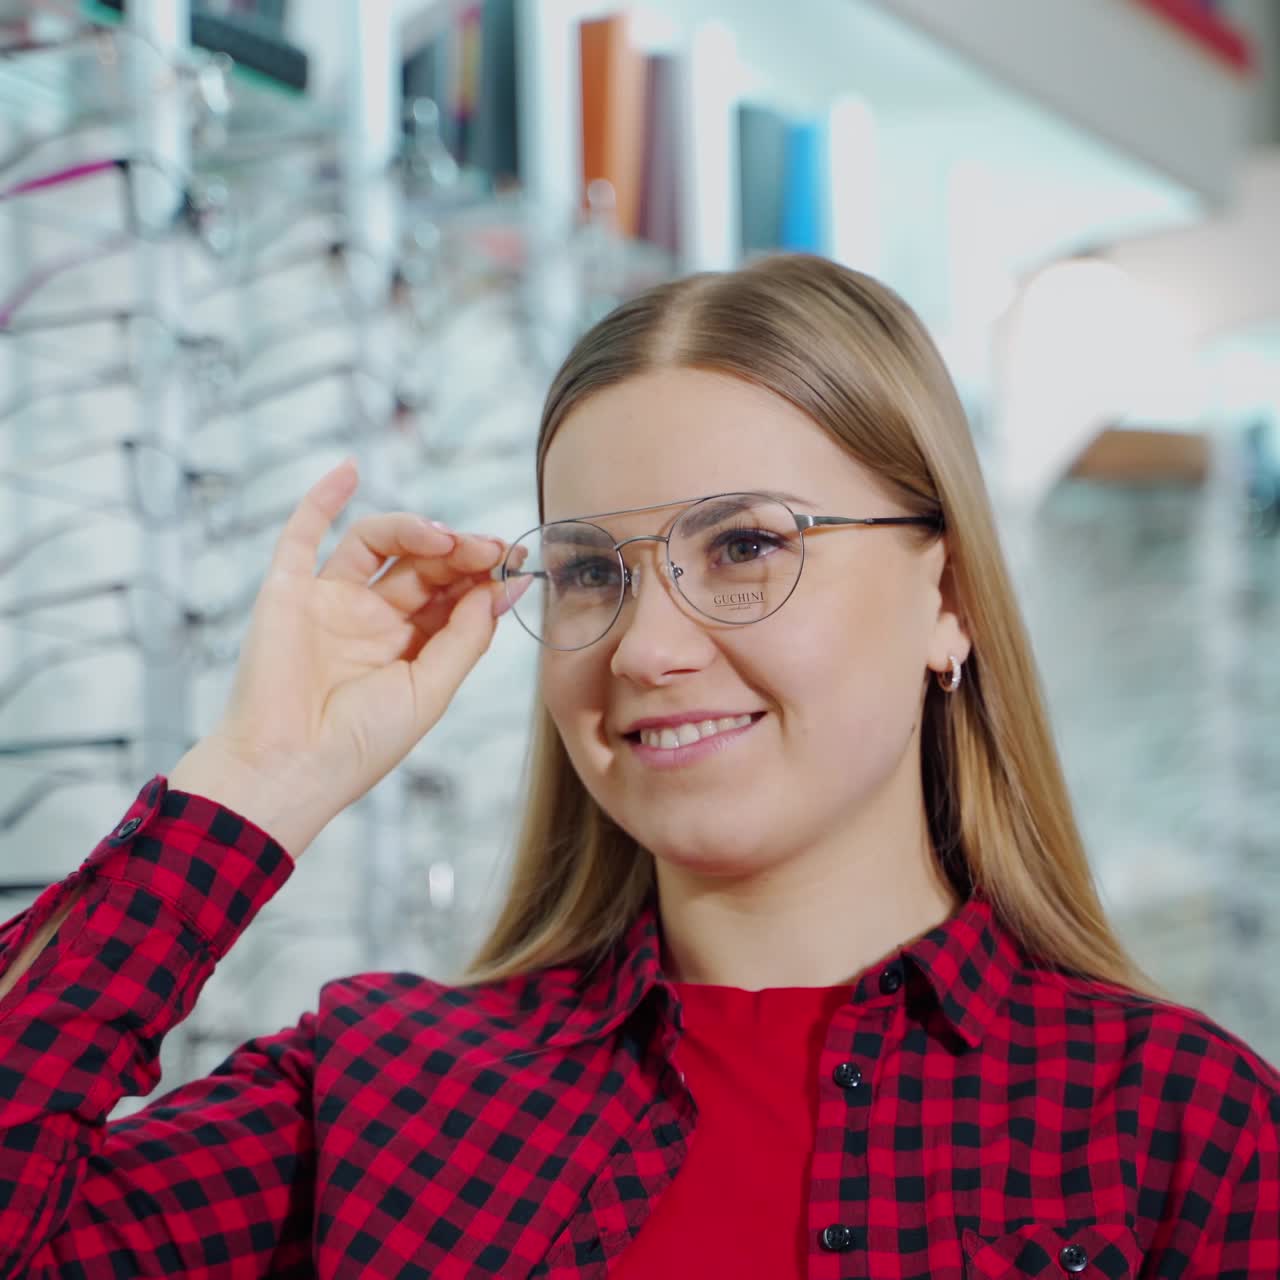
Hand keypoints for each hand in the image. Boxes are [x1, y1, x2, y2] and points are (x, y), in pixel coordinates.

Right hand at [171, 459, 527, 854]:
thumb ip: (465, 637)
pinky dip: (322, 499)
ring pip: (378, 545)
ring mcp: (329, 603)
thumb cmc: (360, 744)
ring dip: (414, 530)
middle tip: (489, 548)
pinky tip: (350, 470)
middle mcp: (372, 621)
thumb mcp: (430, 691)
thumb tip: (501, 588)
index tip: (516, 561)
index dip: (484, 576)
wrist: (287, 768)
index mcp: (409, 648)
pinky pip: (302, 535)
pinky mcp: (287, 591)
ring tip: (445, 537)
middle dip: (460, 553)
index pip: (454, 596)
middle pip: (423, 566)